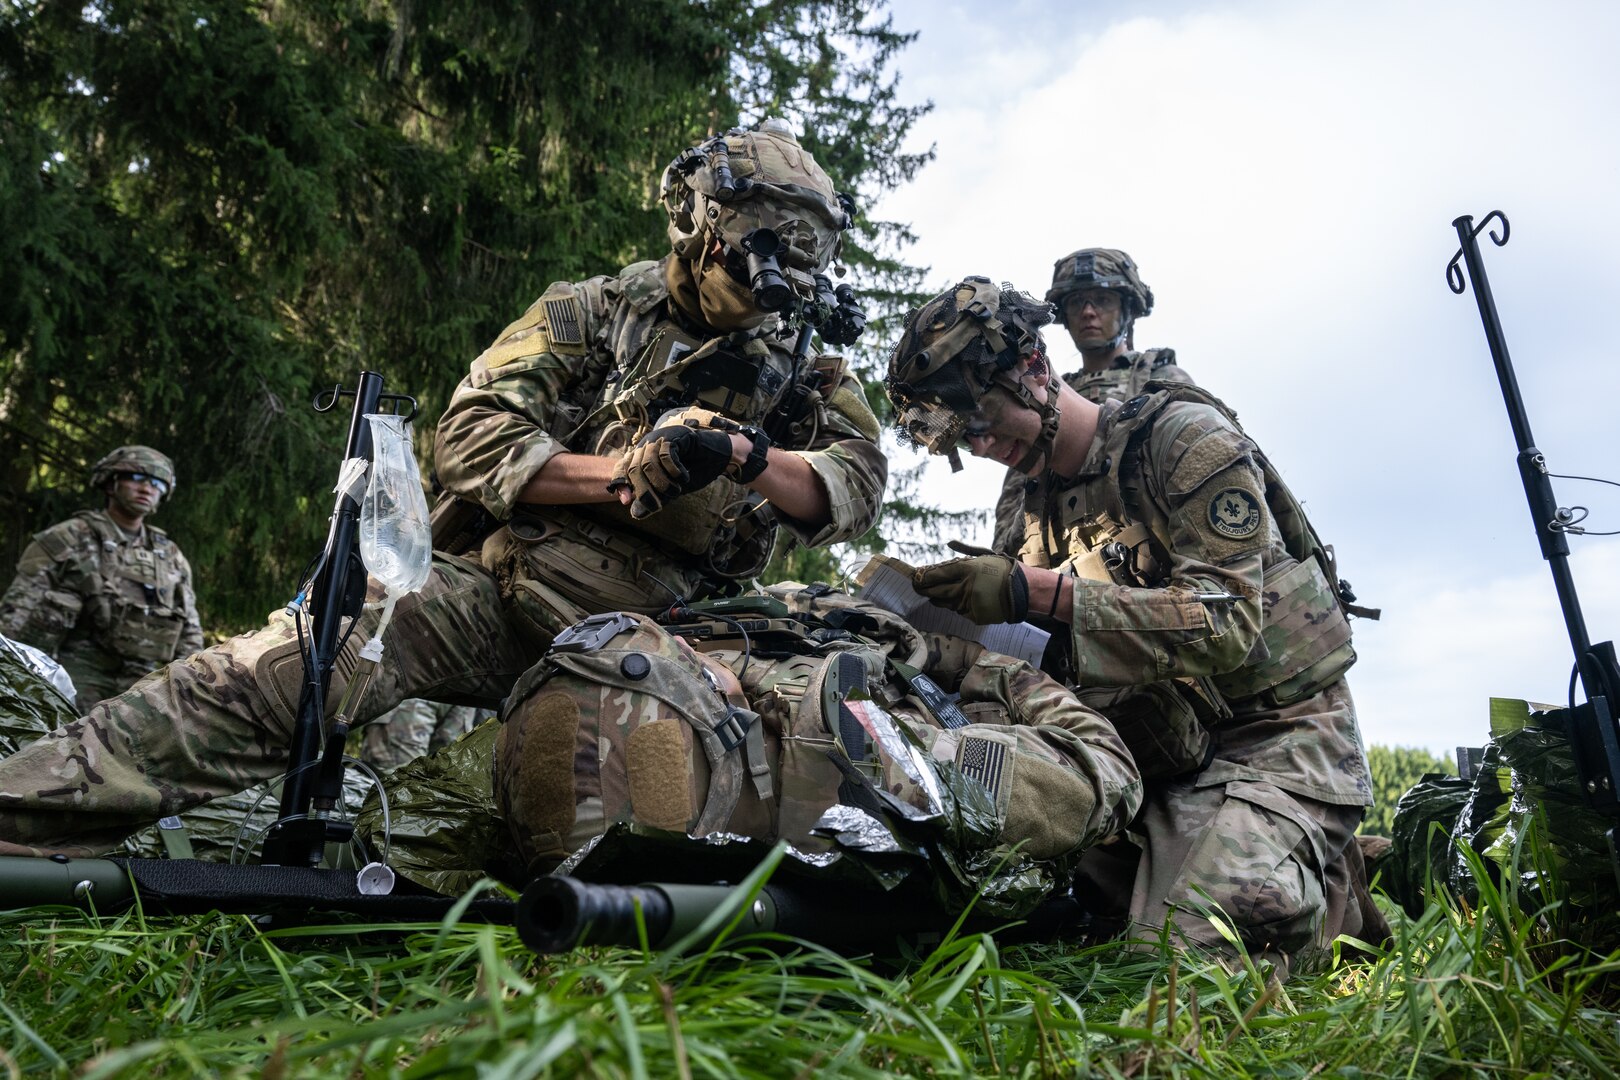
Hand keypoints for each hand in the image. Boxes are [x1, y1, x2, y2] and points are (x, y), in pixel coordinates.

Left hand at [609, 422, 734, 518]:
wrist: (718, 458)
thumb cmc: (693, 471)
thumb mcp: (671, 490)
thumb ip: (654, 499)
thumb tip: (635, 514)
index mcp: (642, 457)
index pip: (622, 467)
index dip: (621, 483)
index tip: (626, 501)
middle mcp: (647, 445)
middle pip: (634, 469)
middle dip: (645, 491)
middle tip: (659, 505)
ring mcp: (660, 438)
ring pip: (648, 464)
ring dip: (662, 483)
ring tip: (677, 491)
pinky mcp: (674, 436)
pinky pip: (666, 456)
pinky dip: (675, 471)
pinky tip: (684, 476)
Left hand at [912, 554, 1028, 623]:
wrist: (1024, 591)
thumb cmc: (1003, 569)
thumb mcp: (984, 555)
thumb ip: (964, 550)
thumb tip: (949, 542)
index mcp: (967, 569)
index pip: (937, 574)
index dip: (923, 577)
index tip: (914, 577)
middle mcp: (966, 587)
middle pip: (937, 591)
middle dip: (924, 590)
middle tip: (917, 587)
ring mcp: (970, 603)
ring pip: (946, 603)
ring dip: (939, 598)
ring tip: (935, 593)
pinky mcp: (974, 615)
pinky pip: (958, 611)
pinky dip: (956, 606)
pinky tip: (958, 600)